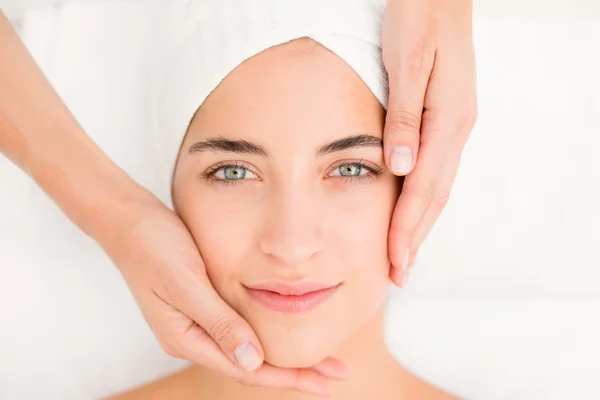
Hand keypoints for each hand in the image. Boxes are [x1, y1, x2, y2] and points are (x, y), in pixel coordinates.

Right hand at [95, 193, 346, 396]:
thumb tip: (253, 360)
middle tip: (336, 375)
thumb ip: (219, 322)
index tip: (323, 382)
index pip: (245, 368)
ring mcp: (198, 321)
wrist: (130, 221)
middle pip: (251, 364)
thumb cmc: (154, 247)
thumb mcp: (187, 283)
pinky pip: (241, 328)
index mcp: (186, 338)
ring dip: (284, 356)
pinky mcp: (203, 303)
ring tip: (322, 361)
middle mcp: (193, 336)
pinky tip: (287, 330)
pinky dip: (268, 333)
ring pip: (248, 348)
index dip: (287, 377)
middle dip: (295, 373)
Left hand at [381, 0, 477, 284]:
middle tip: (398, 274)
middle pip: (434, 195)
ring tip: (403, 254)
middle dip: (415, 237)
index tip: (393, 262)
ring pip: (436, 186)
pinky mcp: (444, 118)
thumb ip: (404, 115)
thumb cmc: (418, 17)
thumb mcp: (407, 62)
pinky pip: (434, 168)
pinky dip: (422, 197)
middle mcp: (455, 127)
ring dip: (420, 223)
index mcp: (448, 119)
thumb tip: (398, 166)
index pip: (424, 188)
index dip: (407, 228)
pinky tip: (411, 209)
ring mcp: (452, 123)